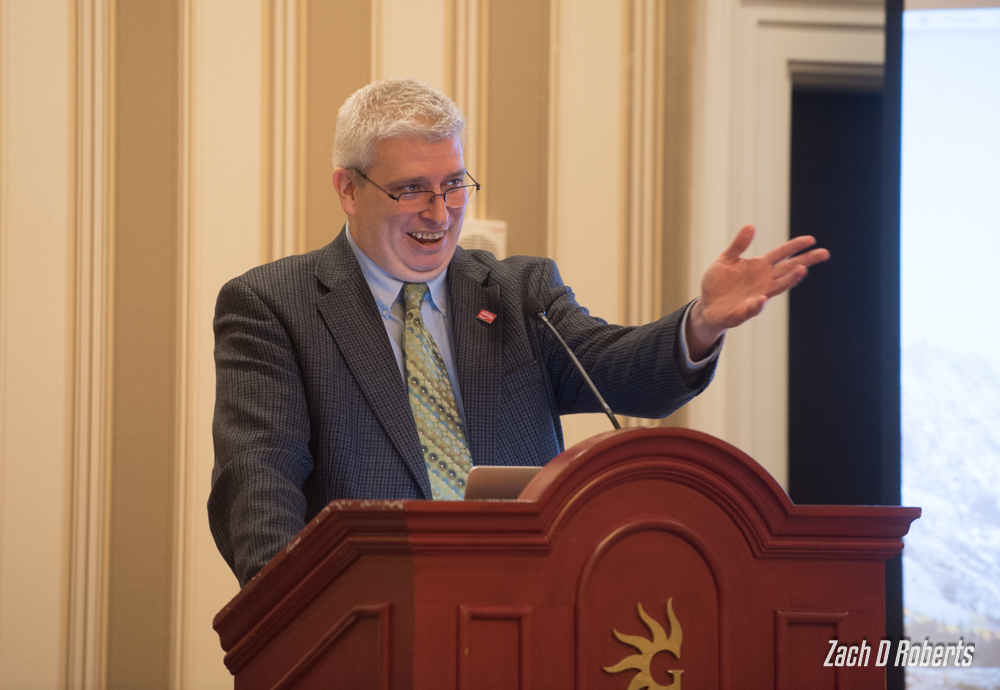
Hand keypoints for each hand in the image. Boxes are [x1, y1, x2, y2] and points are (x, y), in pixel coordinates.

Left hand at [686, 225, 829, 359]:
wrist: (707, 306)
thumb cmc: (717, 283)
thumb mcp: (725, 259)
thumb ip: (738, 245)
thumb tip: (750, 226)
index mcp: (759, 266)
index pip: (782, 254)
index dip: (795, 246)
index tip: (811, 239)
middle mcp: (764, 280)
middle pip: (789, 268)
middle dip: (806, 261)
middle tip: (824, 253)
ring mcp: (758, 295)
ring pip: (779, 286)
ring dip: (790, 279)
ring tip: (802, 270)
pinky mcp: (746, 310)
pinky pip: (754, 307)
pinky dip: (758, 303)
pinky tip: (762, 297)